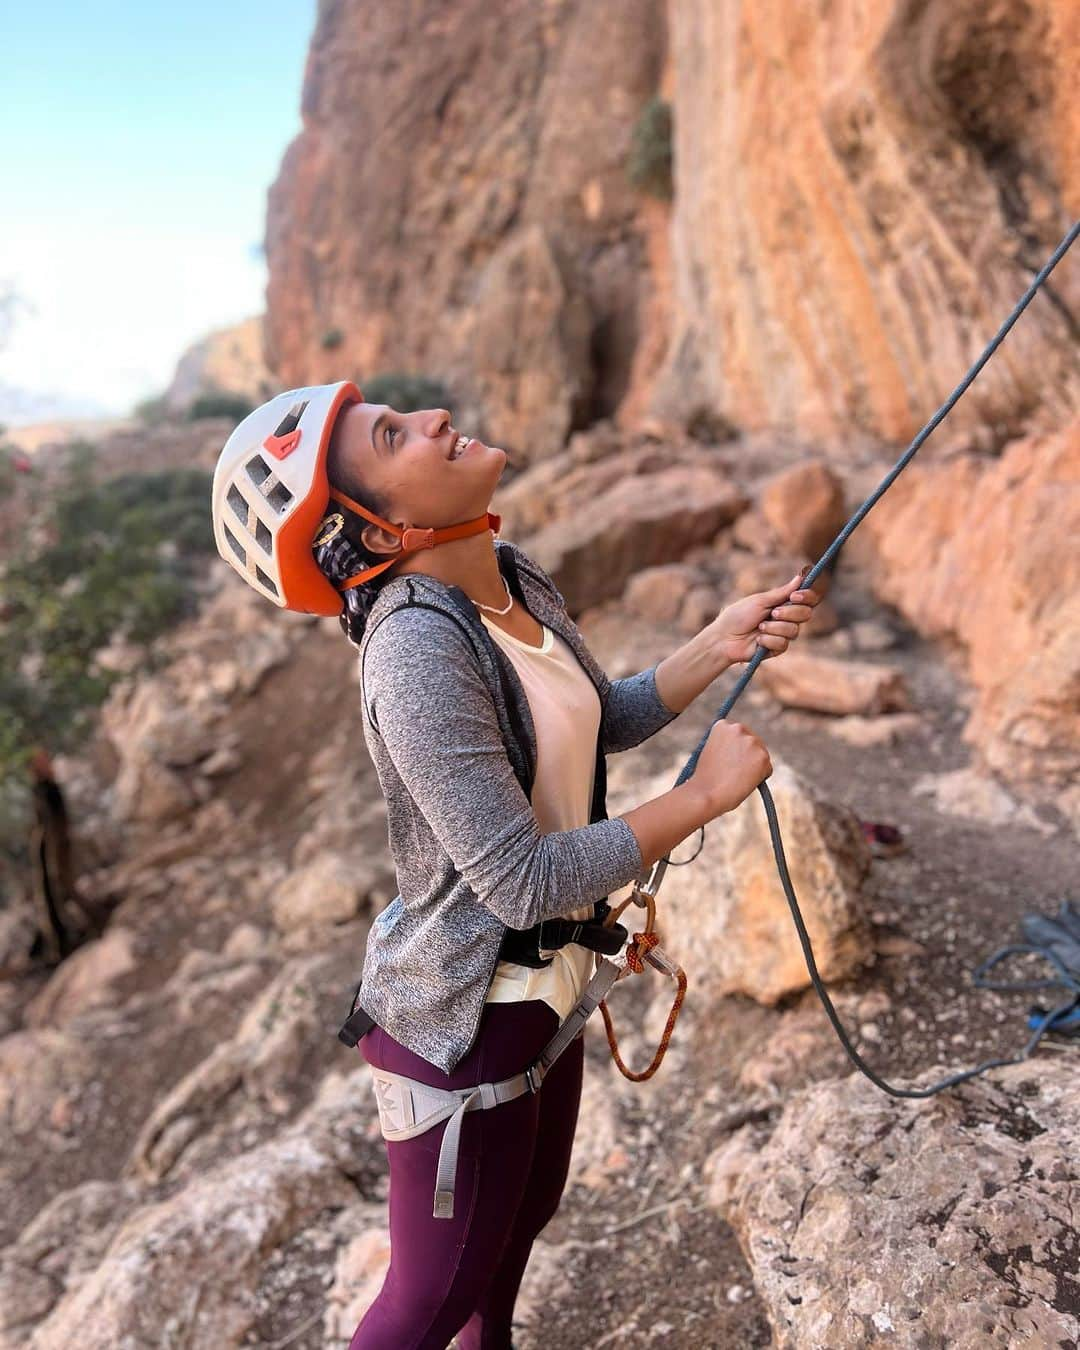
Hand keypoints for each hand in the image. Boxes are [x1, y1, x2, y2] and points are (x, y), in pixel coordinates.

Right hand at [693, 720, 772, 815]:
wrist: (706, 794)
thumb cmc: (705, 779)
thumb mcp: (711, 752)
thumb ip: (726, 745)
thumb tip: (742, 751)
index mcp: (723, 725)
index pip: (738, 733)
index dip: (733, 749)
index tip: (726, 760)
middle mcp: (738, 728)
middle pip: (753, 741)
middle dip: (747, 755)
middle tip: (734, 772)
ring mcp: (752, 741)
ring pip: (761, 755)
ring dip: (753, 766)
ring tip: (736, 778)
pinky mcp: (763, 757)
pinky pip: (767, 769)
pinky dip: (760, 778)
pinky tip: (745, 782)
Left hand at [708, 565, 822, 665]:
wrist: (724, 638)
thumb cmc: (738, 616)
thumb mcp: (760, 601)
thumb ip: (781, 593)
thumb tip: (800, 578)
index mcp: (783, 603)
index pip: (807, 599)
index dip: (807, 596)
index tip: (795, 596)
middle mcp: (787, 618)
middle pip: (806, 614)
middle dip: (789, 613)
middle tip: (772, 613)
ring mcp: (783, 634)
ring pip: (794, 630)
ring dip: (774, 627)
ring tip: (759, 627)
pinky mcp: (777, 648)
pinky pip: (783, 643)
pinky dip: (768, 640)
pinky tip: (757, 640)